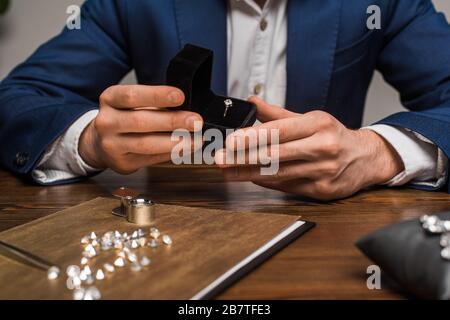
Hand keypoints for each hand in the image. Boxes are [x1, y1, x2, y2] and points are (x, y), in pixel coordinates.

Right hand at [79, 85, 202, 173]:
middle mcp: (106, 122)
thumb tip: (187, 110)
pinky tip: (187, 148)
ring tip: (196, 139)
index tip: (180, 96)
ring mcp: (111, 145)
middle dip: (172, 121)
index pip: (132, 95)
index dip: (157, 95)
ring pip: (146, 144)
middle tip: (196, 121)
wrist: (100, 142)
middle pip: (141, 121)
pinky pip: (151, 159)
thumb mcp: (132, 103)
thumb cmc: (125, 117)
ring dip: (175, 142)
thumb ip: (155, 104)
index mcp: (110, 99)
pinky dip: (172, 154)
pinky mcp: (122, 164)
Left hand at [215, 97, 403, 200]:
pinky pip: (287, 186)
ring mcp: (324, 171)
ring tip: (227, 171)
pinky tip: (249, 178)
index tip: (231, 140)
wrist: (366, 158)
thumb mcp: (311, 119)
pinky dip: (266, 182)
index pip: (280, 130)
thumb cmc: (334, 136)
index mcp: (318, 124)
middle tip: (220, 159)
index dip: (253, 136)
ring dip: (249, 173)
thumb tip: (252, 101)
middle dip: (244, 157)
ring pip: (279, 173)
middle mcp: (323, 147)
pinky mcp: (323, 190)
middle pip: (276, 154)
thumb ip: (279, 114)